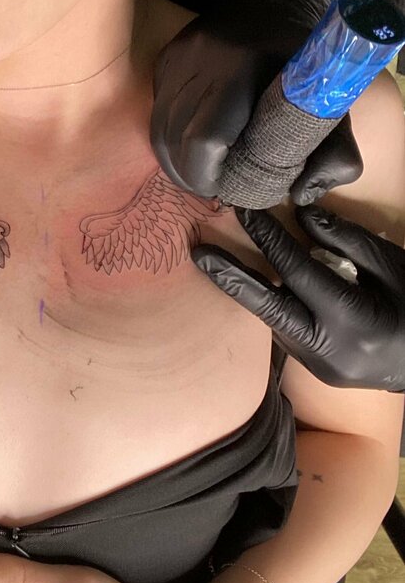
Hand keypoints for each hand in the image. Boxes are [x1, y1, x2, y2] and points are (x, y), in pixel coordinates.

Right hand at [150, 0, 361, 201]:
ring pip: (159, 128)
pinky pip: (157, 110)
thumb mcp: (331, 100)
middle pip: (175, 139)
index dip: (206, 174)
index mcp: (242, 71)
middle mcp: (201, 62)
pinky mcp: (165, 59)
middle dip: (189, 175)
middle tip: (210, 189)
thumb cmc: (306, 57)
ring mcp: (177, 58)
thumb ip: (332, 152)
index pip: (205, 138)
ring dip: (173, 161)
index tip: (222, 189)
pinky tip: (187, 147)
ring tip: (197, 176)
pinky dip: (168, 136)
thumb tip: (301, 194)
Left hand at [192, 204, 404, 391]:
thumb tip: (300, 213)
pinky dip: (272, 306)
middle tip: (198, 253)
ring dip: (248, 291)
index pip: (296, 270)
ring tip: (218, 262)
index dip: (267, 238)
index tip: (243, 211)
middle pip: (267, 307)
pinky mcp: (316, 371)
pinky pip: (286, 332)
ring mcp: (320, 366)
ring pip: (273, 321)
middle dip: (230, 277)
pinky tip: (257, 285)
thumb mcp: (390, 265)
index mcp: (350, 319)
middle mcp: (328, 349)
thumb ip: (344, 239)